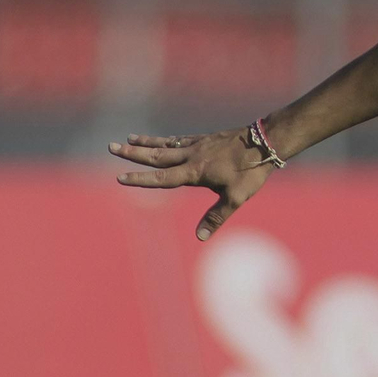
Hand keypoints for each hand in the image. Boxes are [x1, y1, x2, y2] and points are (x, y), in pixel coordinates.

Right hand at [109, 128, 276, 240]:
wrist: (267, 141)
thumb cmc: (252, 171)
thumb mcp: (236, 197)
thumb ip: (216, 216)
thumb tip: (199, 237)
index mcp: (195, 171)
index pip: (162, 178)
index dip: (141, 179)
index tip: (119, 177)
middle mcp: (192, 155)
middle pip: (157, 155)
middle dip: (133, 153)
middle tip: (110, 146)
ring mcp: (199, 145)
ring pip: (166, 144)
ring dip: (146, 143)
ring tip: (128, 139)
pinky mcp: (207, 139)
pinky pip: (180, 139)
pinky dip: (167, 139)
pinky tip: (161, 140)